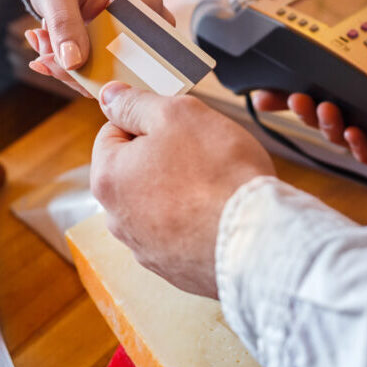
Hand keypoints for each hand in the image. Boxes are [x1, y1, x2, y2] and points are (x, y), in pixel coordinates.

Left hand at [25, 0, 174, 95]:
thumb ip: (64, 24)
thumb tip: (73, 63)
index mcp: (142, 2)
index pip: (135, 49)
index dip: (101, 67)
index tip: (55, 62)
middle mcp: (147, 23)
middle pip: (122, 69)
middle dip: (76, 71)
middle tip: (41, 55)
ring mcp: (134, 40)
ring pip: (107, 76)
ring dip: (68, 69)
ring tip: (41, 40)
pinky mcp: (119, 50)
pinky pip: (98, 72)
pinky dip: (69, 66)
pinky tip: (45, 46)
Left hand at [92, 82, 275, 297]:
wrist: (258, 240)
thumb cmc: (218, 173)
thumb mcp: (176, 115)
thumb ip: (136, 103)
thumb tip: (110, 97)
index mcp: (108, 179)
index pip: (111, 132)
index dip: (145, 119)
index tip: (176, 124)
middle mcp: (118, 220)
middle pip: (134, 170)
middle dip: (163, 155)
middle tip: (201, 150)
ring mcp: (145, 249)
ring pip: (157, 202)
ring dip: (180, 189)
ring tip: (215, 183)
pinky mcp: (174, 269)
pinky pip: (179, 233)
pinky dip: (195, 221)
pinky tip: (219, 212)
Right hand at [253, 0, 366, 169]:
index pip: (319, 83)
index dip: (289, 86)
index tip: (265, 84)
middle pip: (320, 113)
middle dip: (296, 108)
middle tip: (284, 99)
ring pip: (341, 136)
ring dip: (324, 125)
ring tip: (324, 109)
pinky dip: (360, 148)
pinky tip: (354, 132)